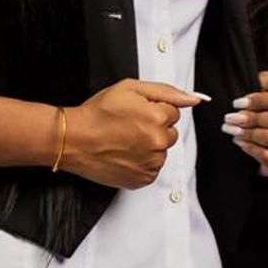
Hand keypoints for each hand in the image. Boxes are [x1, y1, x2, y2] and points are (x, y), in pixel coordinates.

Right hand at [63, 79, 205, 188]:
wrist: (73, 140)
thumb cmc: (97, 114)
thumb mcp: (131, 88)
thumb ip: (167, 91)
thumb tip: (194, 99)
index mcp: (158, 117)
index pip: (173, 112)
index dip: (154, 110)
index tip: (135, 113)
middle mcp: (158, 142)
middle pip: (170, 132)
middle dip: (155, 128)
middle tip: (129, 127)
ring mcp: (151, 163)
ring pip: (162, 151)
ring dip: (149, 146)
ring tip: (124, 141)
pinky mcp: (143, 179)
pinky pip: (153, 168)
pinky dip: (142, 162)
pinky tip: (124, 154)